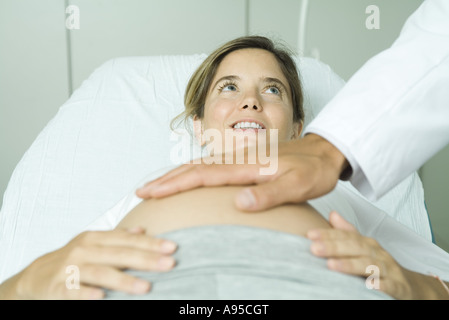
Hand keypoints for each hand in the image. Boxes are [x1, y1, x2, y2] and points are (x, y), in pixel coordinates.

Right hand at [0, 227, 176, 299]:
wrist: (35, 276)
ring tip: (146, 287)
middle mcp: (84, 250)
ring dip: (124, 280)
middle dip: (146, 259)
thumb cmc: (72, 259)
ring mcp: (70, 269)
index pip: (127, 239)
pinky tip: (102, 297)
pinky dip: (87, 294)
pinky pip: (74, 291)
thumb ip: (118, 237)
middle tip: (169, 264)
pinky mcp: (58, 288)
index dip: (150, 243)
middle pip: (119, 254)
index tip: (172, 247)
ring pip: (101, 273)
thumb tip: (143, 229)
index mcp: (95, 238)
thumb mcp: (93, 243)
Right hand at [136, 134, 348, 211]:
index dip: (174, 184)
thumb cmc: (313, 169)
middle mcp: (238, 159)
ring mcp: (239, 158)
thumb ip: (269, 194)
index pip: (202, 175)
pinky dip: (191, 171)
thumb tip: (239, 203)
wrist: (324, 151)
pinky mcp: (243, 160)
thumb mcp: (298, 185)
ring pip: (199, 165)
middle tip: (141, 191)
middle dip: (165, 180)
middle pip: (193, 167)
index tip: (151, 192)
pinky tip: (186, 177)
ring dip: (174, 175)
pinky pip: (210, 165)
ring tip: (156, 186)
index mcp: (246, 165)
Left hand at [306, 211, 414, 299]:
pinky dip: (380, 284)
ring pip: (369, 265)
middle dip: (334, 247)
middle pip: (355, 247)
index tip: (310, 235)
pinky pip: (389, 285)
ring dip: (350, 265)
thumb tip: (332, 213)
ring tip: (331, 265)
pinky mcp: (398, 287)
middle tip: (314, 248)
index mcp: (366, 244)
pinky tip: (368, 285)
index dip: (328, 234)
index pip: (346, 236)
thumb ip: (347, 232)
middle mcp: (377, 254)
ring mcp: (389, 270)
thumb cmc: (381, 264)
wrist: (410, 286)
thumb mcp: (363, 247)